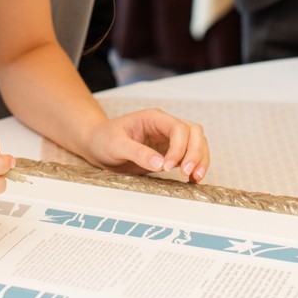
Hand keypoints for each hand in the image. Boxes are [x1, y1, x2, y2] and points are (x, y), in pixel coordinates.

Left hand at [82, 109, 208, 182]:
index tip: (169, 167)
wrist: (97, 145)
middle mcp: (165, 126)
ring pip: (197, 143)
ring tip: (195, 178)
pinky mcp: (169, 152)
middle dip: (195, 153)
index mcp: (153, 118)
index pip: (178, 128)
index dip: (179, 147)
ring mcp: (169, 139)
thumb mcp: (115, 145)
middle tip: (188, 173)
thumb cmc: (103, 139)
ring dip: (200, 160)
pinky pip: (190, 156)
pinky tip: (193, 179)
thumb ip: (137, 153)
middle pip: (194, 133)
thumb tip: (160, 164)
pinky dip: (196, 166)